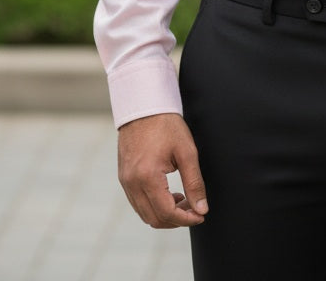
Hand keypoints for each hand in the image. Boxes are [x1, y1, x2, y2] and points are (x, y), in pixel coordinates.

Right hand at [118, 112, 207, 228]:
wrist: (143, 106)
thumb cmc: (166, 124)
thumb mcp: (187, 152)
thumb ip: (194, 183)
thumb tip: (202, 209)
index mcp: (147, 177)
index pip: (167, 213)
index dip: (186, 219)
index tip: (201, 215)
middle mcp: (132, 183)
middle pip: (154, 218)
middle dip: (176, 220)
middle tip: (194, 208)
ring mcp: (125, 181)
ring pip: (144, 213)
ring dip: (165, 214)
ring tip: (183, 199)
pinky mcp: (123, 177)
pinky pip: (137, 202)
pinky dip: (154, 205)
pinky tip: (169, 193)